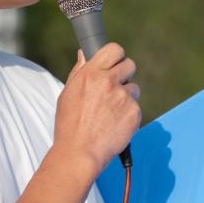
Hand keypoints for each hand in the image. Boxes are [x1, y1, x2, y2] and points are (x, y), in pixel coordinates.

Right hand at [54, 43, 140, 174]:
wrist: (79, 152)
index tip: (114, 64)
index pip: (114, 49)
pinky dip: (129, 114)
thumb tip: (84, 54)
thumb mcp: (68, 93)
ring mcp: (123, 97)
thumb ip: (79, 71)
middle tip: (115, 89)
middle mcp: (108, 81)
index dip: (116, 57)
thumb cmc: (69, 125)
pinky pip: (136, 107)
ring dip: (126, 97)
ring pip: (134, 88)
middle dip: (125, 75)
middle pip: (130, 65)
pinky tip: (115, 124)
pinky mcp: (134, 112)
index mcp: (90, 73)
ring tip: (111, 113)